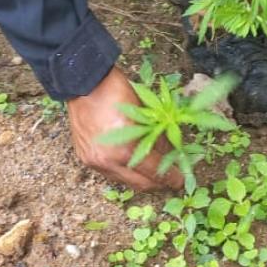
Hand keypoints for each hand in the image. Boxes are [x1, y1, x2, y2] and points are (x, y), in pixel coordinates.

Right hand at [67, 67, 183, 190]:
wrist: (85, 83)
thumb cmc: (117, 92)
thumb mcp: (146, 113)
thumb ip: (158, 137)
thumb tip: (171, 154)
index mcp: (124, 150)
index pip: (153, 171)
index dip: (170, 177)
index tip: (181, 181)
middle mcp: (107, 161)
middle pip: (139, 183)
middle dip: (158, 183)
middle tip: (171, 179)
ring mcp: (94, 162)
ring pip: (124, 181)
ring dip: (141, 178)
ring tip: (154, 173)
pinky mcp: (86, 158)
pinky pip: (110, 173)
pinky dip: (125, 171)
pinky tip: (134, 165)